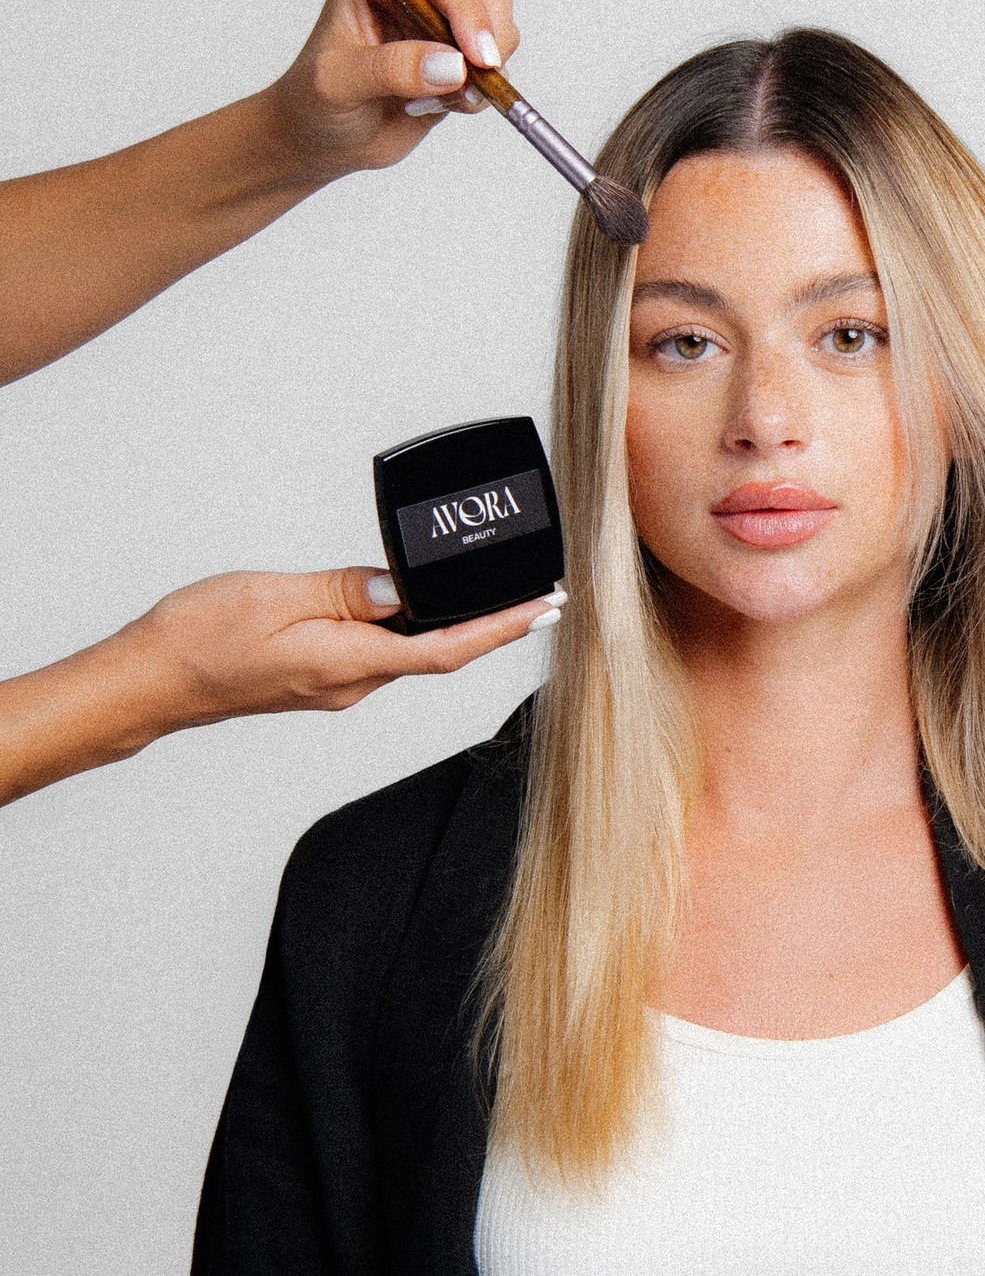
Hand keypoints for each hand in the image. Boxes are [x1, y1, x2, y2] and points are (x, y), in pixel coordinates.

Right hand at [0, 569, 564, 807]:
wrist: (148, 682)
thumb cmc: (197, 638)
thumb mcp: (273, 595)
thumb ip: (342, 591)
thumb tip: (398, 588)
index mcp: (346, 663)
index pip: (446, 648)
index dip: (502, 628)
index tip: (546, 608)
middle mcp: (349, 684)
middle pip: (438, 651)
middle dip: (491, 624)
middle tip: (536, 592)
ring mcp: (335, 687)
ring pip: (409, 651)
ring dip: (451, 626)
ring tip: (490, 592)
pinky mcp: (319, 680)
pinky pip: (378, 652)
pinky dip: (409, 628)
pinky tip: (412, 603)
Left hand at [263, 0, 521, 185]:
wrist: (324, 138)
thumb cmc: (315, 101)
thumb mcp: (338, 84)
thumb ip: (391, 69)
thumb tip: (453, 66)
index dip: (466, 7)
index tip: (476, 59)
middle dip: (489, 32)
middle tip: (476, 79)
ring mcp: (442, 14)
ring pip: (500, 21)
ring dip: (485, 67)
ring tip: (437, 100)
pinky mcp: (461, 51)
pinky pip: (498, 62)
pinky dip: (483, 89)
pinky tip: (440, 105)